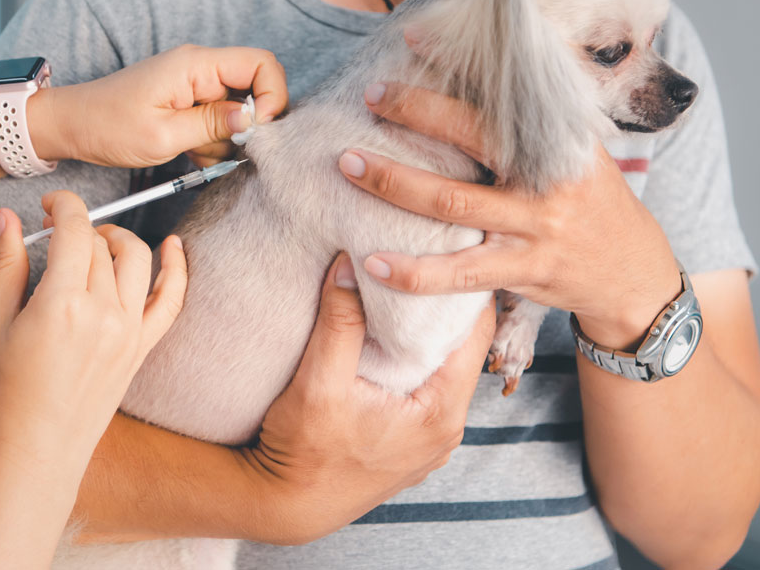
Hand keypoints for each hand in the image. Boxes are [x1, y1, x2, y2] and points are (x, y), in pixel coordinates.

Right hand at [0, 191, 187, 478]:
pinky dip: (176, 269)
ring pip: (137, 259)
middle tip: (59, 234)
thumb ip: (7, 263)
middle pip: (101, 245)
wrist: (42, 443)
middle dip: (80, 228)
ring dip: (118, 239)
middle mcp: (103, 312)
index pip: (75, 231)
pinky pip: (172, 299)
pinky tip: (173, 245)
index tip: (50, 205)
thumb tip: (9, 216)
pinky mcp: (144, 345)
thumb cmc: (10, 387)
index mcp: (61, 304)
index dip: (64, 206)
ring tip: (97, 242)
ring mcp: (130, 329)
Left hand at [34, 44, 287, 167]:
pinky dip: (213, 141)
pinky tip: (188, 150)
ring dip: (226, 139)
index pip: (262, 63)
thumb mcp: (164, 135)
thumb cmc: (109, 127)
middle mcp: (200, 67)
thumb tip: (254, 119)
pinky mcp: (191, 100)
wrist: (73, 126)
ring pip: (239, 110)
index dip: (272, 96)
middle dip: (249, 124)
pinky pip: (220, 119)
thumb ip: (214, 125)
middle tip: (226, 147)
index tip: (259, 130)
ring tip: (193, 151)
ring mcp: (196, 83)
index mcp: (196, 65)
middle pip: (255, 87)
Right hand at [237, 253, 494, 544]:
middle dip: (444, 306)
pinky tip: (392, 335)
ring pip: (444, 368)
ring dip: (428, 333)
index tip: (450, 252)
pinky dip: (415, 357)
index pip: (475, 335)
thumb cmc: (302, 455)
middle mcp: (446, 429)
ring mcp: (430, 439)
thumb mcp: (318, 383)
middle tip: (428, 260)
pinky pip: (426, 387)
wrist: (284, 508)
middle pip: (462, 350)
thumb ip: (339, 322)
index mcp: (440, 413)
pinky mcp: (410, 441)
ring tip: (411, 290)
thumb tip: (349, 265)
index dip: (463, 290)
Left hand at [340, 83, 680, 348]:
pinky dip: (414, 270)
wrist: (632, 274)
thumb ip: (538, 122)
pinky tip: (373, 263)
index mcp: (561, 139)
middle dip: (416, 112)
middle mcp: (549, 177)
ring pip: (455, 203)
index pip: (504, 91)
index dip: (456, 65)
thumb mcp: (580, 151)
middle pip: (472, 138)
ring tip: (348, 167)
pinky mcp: (525, 271)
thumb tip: (486, 75)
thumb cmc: (592, 203)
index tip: (414, 41)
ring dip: (395, 184)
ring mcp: (536, 227)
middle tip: (369, 97)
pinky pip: (460, 272)